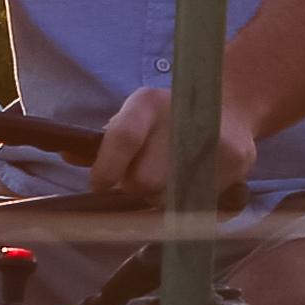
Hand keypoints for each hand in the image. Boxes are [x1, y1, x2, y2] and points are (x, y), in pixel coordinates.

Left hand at [88, 83, 258, 214]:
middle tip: (144, 176)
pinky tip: (194, 179)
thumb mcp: (136, 116)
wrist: (232, 106)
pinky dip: (190, 198)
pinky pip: (198, 200)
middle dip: (137, 186)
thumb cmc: (171, 116)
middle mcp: (182, 117)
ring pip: (169, 196)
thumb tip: (68, 154)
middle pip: (144, 180)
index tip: (99, 185)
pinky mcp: (237, 160)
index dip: (106, 167)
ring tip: (171, 176)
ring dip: (162, 195)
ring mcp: (213, 140)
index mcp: (149, 103)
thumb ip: (105, 141)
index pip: (122, 137)